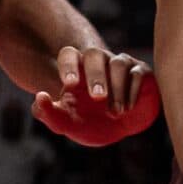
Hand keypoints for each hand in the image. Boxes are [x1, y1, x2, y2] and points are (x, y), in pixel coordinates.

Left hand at [34, 43, 161, 143]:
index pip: (69, 55)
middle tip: (97, 98)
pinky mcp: (142, 72)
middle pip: (94, 54)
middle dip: (96, 75)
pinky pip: (138, 73)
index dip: (68, 66)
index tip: (70, 84)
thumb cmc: (89, 121)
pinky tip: (129, 108)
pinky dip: (134, 90)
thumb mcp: (65, 122)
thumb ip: (47, 113)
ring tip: (116, 113)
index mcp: (76, 67)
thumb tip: (40, 97)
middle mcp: (99, 60)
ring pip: (118, 64)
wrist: (119, 129)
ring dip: (117, 89)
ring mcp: (121, 64)